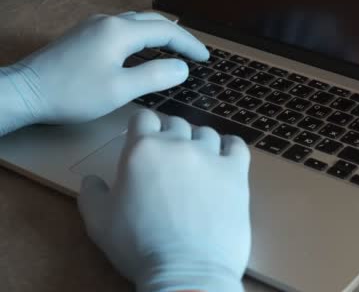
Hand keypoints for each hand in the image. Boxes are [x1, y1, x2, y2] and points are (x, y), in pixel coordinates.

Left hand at [0, 11, 207, 129]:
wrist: (26, 92)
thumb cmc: (72, 94)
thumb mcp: (121, 89)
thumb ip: (155, 77)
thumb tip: (182, 68)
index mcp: (120, 32)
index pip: (166, 31)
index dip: (189, 44)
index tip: (205, 59)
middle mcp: (107, 22)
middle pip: (152, 21)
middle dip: (177, 36)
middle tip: (194, 53)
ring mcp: (93, 27)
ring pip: (135, 23)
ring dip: (158, 34)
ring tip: (174, 49)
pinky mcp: (84, 36)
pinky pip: (121, 29)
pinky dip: (141, 37)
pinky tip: (142, 51)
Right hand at [78, 110, 250, 291]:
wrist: (186, 271)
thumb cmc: (139, 247)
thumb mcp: (99, 223)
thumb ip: (92, 194)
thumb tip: (92, 179)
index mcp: (143, 149)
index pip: (144, 118)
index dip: (143, 128)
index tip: (144, 141)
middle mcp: (178, 144)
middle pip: (176, 123)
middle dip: (170, 135)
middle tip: (168, 160)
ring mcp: (211, 156)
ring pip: (207, 133)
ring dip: (199, 143)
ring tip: (196, 163)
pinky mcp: (237, 172)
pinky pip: (236, 146)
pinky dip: (230, 149)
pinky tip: (224, 160)